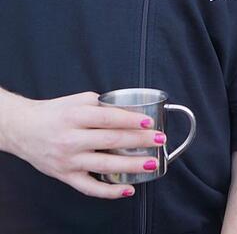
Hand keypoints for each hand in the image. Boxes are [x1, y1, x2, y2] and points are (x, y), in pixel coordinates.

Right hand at [0, 90, 165, 198]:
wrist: (22, 129)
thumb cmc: (54, 113)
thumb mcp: (78, 100)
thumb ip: (103, 105)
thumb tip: (131, 110)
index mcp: (75, 117)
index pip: (108, 119)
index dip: (131, 121)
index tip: (149, 123)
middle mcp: (70, 139)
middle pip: (111, 141)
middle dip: (140, 141)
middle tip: (159, 140)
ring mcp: (68, 160)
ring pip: (105, 165)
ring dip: (132, 165)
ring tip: (152, 163)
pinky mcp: (64, 175)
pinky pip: (89, 187)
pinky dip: (109, 191)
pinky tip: (128, 189)